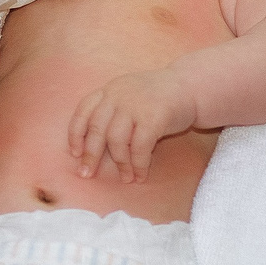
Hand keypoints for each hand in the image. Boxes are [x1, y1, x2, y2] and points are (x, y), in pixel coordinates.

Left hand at [68, 68, 197, 181]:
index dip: (76, 134)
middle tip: (88, 174)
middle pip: (96, 129)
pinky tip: (140, 175)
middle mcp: (118, 95)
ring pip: (116, 141)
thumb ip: (111, 111)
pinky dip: (138, 165)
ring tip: (125, 178)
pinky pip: (139, 147)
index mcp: (109, 90)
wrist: (190, 87)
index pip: (83, 111)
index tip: (75, 154)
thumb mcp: (128, 95)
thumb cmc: (157, 98)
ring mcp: (135, 105)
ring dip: (120, 163)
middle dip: (91, 155)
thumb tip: (92, 147)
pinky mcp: (153, 117)